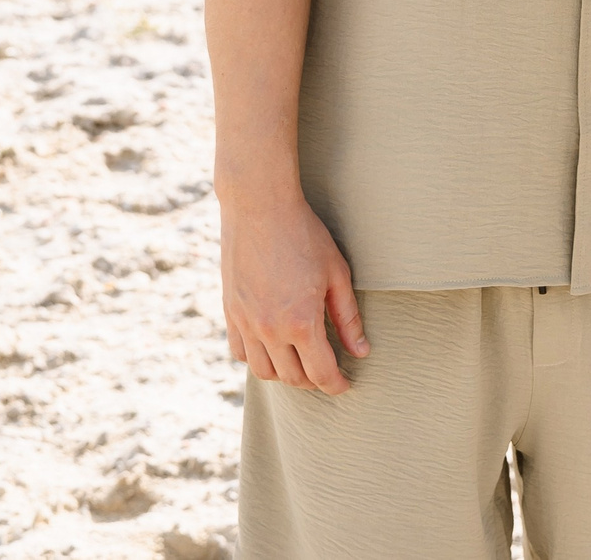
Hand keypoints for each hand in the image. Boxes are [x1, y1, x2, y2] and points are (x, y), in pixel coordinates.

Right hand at [219, 190, 367, 393]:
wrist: (259, 207)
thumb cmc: (304, 235)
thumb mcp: (336, 273)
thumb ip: (348, 317)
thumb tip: (360, 352)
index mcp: (301, 322)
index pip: (321, 373)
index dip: (336, 385)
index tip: (345, 384)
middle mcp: (270, 330)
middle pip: (292, 378)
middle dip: (313, 382)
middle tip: (327, 373)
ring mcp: (245, 323)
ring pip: (263, 372)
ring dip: (284, 375)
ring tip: (300, 364)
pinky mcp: (229, 312)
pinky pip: (239, 352)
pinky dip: (256, 358)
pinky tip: (271, 348)